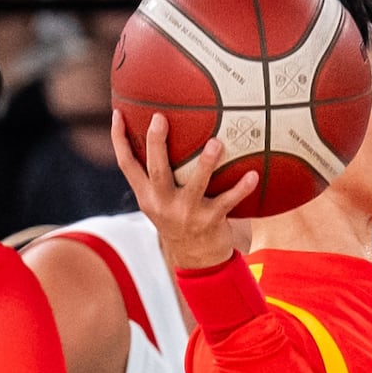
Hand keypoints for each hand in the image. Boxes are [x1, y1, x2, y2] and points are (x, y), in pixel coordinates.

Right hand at [108, 111, 256, 270]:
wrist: (197, 259)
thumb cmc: (178, 219)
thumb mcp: (160, 202)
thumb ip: (157, 176)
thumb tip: (159, 136)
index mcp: (147, 196)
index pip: (126, 164)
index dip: (119, 139)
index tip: (118, 113)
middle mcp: (163, 203)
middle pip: (156, 169)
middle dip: (156, 143)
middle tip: (159, 117)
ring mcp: (187, 213)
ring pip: (195, 184)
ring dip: (206, 163)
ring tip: (216, 142)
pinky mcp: (211, 221)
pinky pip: (228, 201)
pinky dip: (241, 188)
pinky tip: (253, 175)